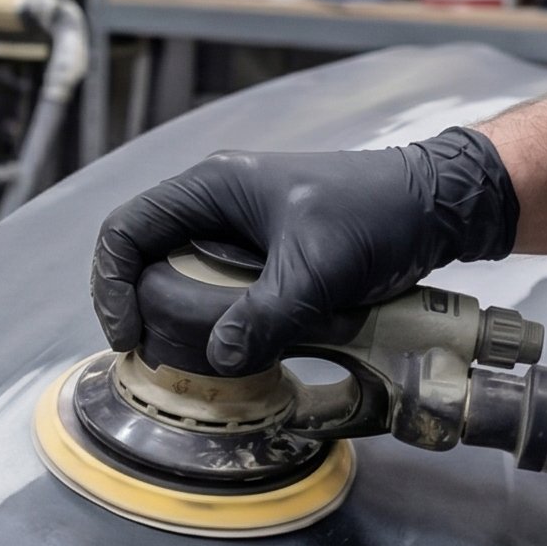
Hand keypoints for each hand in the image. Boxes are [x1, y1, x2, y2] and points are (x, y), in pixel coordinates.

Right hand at [89, 127, 519, 373]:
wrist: (435, 205)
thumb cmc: (376, 214)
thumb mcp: (318, 268)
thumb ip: (266, 313)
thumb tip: (220, 358)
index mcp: (211, 187)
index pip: (127, 230)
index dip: (111, 283)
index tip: (127, 333)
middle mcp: (215, 202)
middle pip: (146, 255)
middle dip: (139, 305)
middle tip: (151, 352)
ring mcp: (239, 226)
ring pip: (181, 273)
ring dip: (177, 315)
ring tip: (186, 356)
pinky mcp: (264, 251)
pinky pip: (218, 285)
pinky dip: (213, 317)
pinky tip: (229, 347)